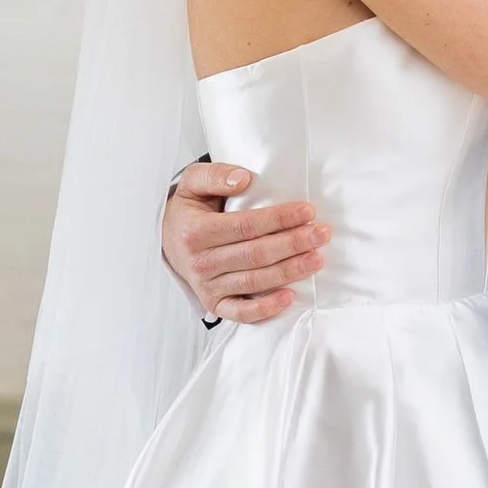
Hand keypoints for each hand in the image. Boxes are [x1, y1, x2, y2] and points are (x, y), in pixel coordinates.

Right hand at [162, 160, 329, 322]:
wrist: (166, 241)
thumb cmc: (188, 211)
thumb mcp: (192, 183)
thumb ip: (215, 175)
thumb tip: (244, 179)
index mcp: (197, 231)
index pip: (245, 226)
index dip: (279, 219)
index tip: (307, 211)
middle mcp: (201, 262)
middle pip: (255, 254)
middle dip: (293, 244)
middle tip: (321, 234)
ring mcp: (208, 286)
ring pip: (255, 281)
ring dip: (289, 271)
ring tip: (317, 259)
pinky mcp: (214, 304)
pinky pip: (241, 312)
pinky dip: (266, 308)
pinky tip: (290, 297)